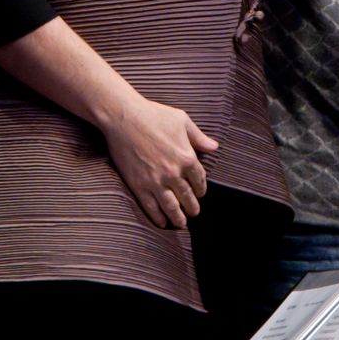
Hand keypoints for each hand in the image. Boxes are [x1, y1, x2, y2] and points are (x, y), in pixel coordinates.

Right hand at [99, 95, 218, 228]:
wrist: (124, 118)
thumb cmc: (154, 115)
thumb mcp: (182, 121)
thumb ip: (199, 137)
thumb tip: (214, 147)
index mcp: (187, 157)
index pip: (199, 180)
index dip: (201, 190)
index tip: (200, 193)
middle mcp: (173, 173)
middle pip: (187, 197)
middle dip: (192, 207)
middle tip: (194, 213)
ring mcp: (155, 181)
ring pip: (171, 207)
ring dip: (178, 218)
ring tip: (181, 224)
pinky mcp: (138, 185)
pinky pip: (151, 207)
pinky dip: (158, 218)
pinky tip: (161, 223)